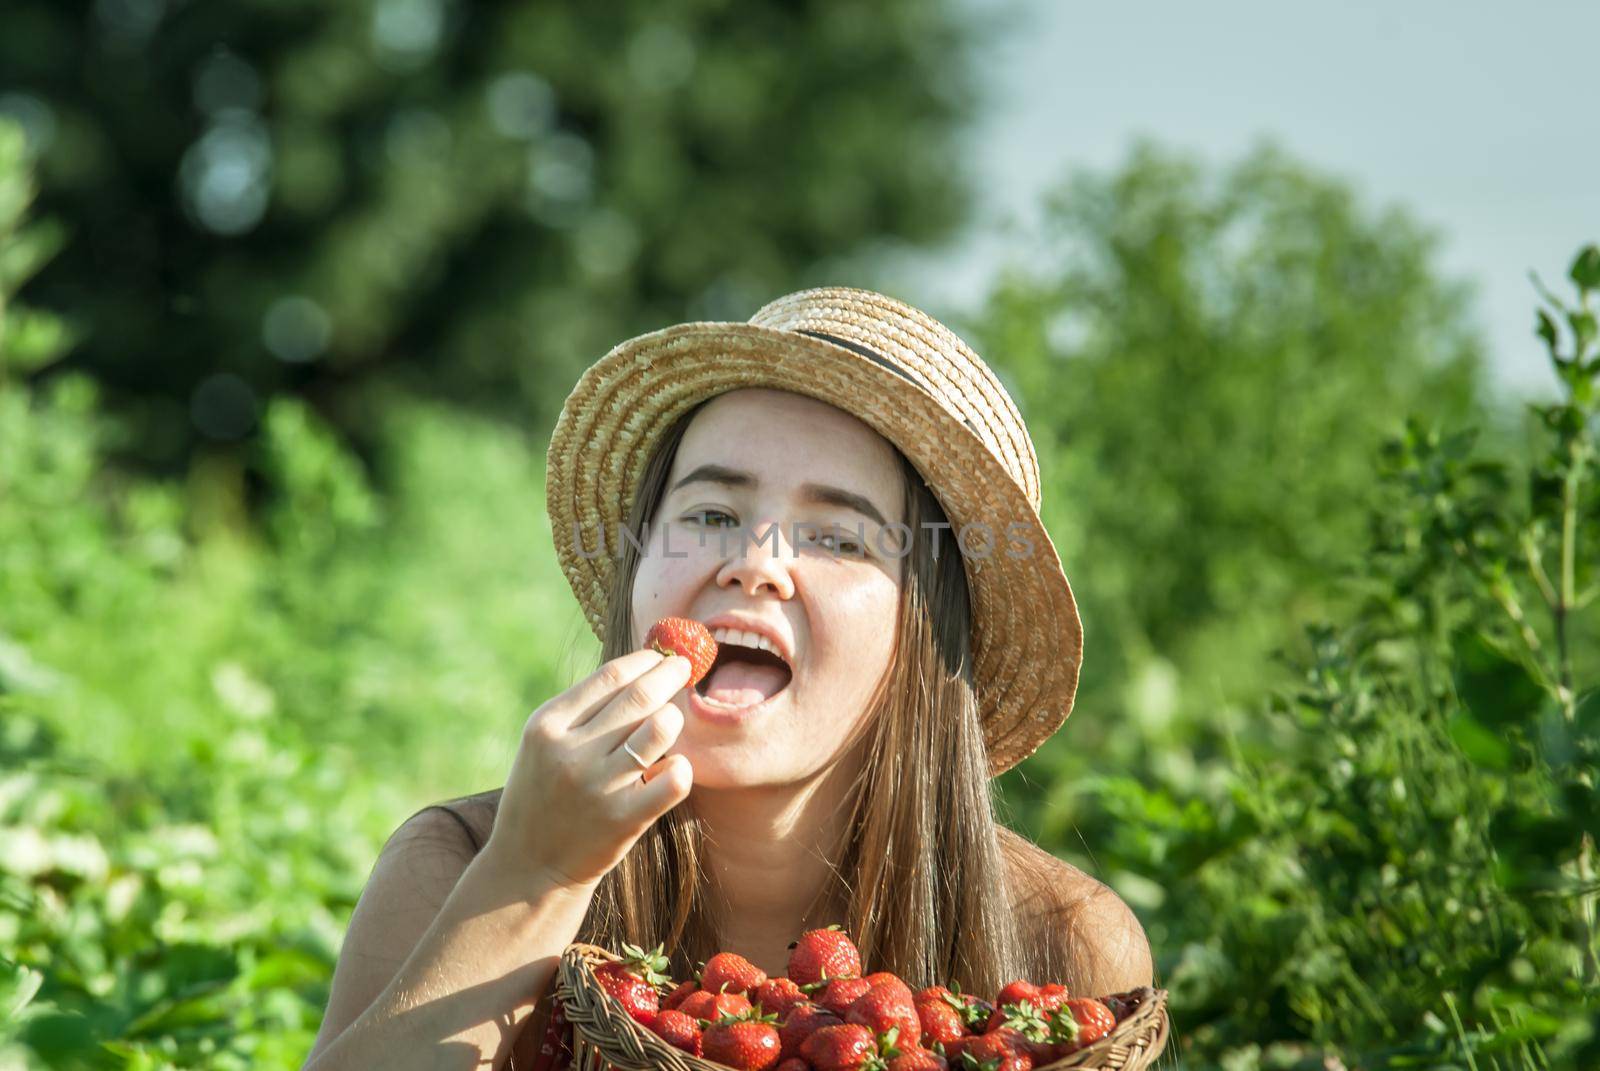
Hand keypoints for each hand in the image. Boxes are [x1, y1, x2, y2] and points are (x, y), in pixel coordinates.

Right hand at [482, 649, 694, 895]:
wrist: (528, 868)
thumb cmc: (543, 796)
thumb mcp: (543, 746)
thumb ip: (582, 710)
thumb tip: (640, 668)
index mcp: (547, 727)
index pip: (610, 676)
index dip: (645, 660)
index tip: (662, 655)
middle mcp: (570, 753)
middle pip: (639, 696)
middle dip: (670, 675)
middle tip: (684, 669)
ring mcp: (598, 786)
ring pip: (660, 729)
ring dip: (673, 719)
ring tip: (670, 721)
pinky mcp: (624, 820)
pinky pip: (674, 778)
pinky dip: (681, 767)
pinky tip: (673, 766)